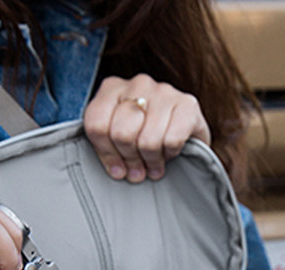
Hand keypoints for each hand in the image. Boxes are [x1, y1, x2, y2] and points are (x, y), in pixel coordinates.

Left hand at [83, 74, 210, 182]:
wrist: (185, 131)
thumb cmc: (144, 135)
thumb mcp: (117, 139)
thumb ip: (108, 149)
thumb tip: (118, 171)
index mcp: (112, 89)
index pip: (96, 124)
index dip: (106, 153)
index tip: (116, 166)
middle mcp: (138, 84)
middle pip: (122, 134)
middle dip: (130, 159)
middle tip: (137, 169)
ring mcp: (164, 90)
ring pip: (147, 141)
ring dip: (151, 161)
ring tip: (153, 164)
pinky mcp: (188, 104)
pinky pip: (172, 141)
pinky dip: (170, 154)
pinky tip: (169, 151)